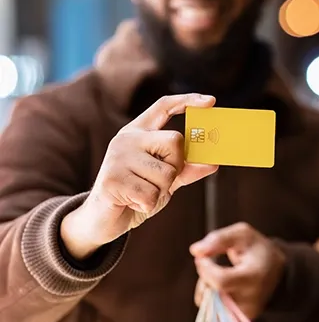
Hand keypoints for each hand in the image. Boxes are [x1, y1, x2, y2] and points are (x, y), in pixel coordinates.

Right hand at [61, 94, 218, 259]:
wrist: (103, 220)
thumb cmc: (136, 195)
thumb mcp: (165, 180)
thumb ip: (186, 169)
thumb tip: (213, 163)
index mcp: (138, 132)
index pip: (164, 106)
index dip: (187, 101)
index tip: (211, 102)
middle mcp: (126, 139)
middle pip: (175, 141)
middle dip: (176, 167)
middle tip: (158, 181)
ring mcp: (117, 158)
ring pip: (166, 173)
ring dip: (161, 191)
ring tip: (142, 194)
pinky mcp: (112, 180)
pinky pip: (151, 194)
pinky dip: (148, 205)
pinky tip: (133, 203)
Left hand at [191, 223, 285, 318]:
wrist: (278, 271)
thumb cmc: (257, 249)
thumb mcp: (242, 234)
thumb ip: (218, 239)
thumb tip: (195, 251)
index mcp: (254, 276)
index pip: (220, 281)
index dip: (205, 269)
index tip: (202, 257)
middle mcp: (251, 300)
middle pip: (212, 295)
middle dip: (204, 278)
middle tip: (209, 262)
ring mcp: (246, 314)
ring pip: (209, 306)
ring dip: (206, 289)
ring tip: (218, 275)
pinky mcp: (240, 321)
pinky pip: (214, 313)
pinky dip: (212, 299)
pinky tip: (221, 288)